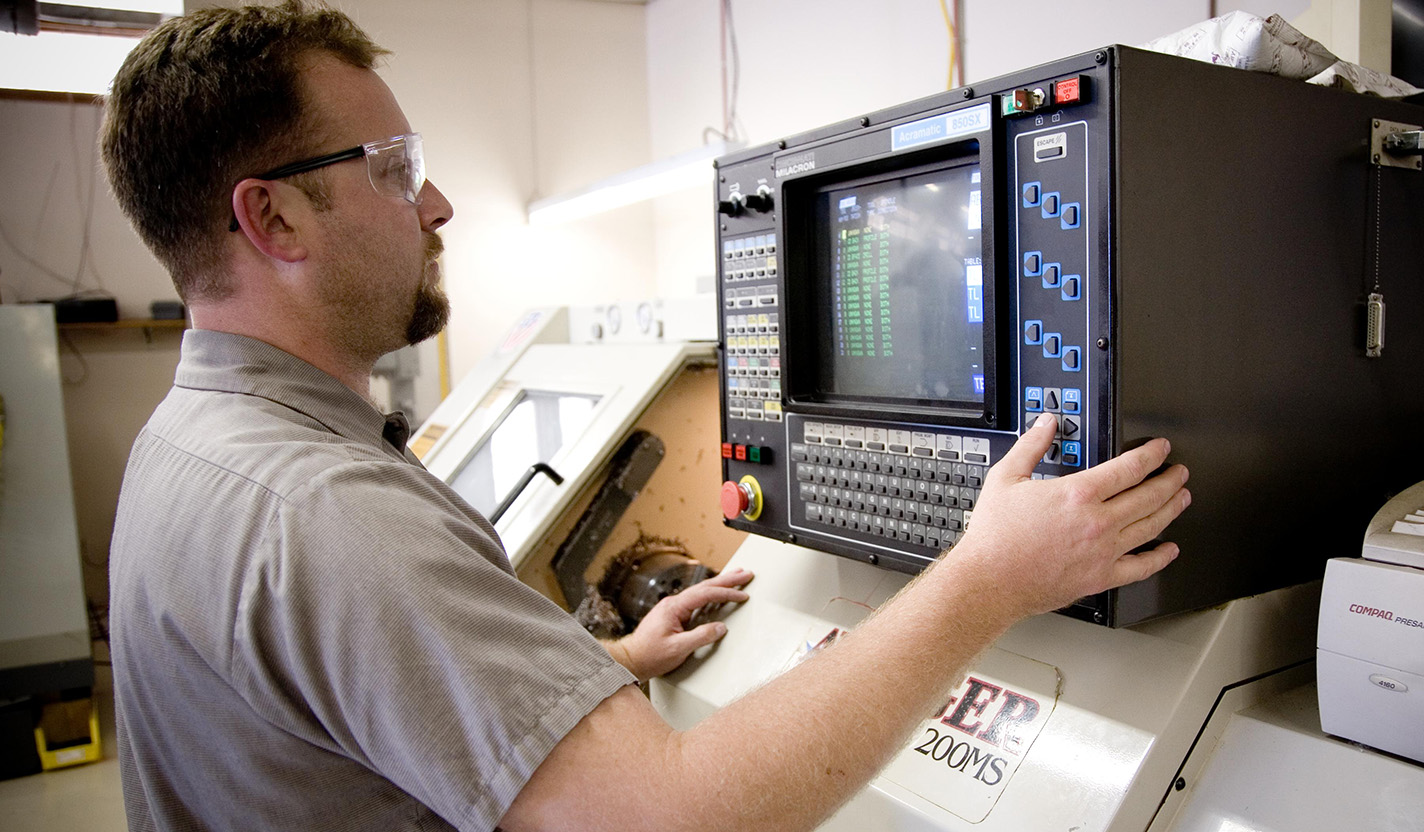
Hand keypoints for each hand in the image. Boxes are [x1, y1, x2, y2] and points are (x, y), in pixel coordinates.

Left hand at [607, 568, 753, 681]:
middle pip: (704, 586)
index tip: (742, 595)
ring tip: (735, 579)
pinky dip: (710, 595)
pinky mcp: (673, 614)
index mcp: (674, 607)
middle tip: (745, 574)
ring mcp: (672, 608)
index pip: (705, 594)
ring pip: (700, 591)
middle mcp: (673, 603)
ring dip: (719, 585)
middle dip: (726, 580)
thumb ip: (701, 637)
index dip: (726, 593)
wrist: (630, 659)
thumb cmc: (649, 655)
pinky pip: (695, 600)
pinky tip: (716, 594)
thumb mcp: (678, 649)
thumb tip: (720, 628)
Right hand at [951, 412, 1190, 618]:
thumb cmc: (995, 536)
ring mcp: (1103, 552)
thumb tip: (1046, 424)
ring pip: (1151, 526)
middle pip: (1149, 496)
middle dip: (1170, 480)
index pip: (1129, 468)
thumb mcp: (1006, 478)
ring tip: (1182, 498)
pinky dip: (1160, 558)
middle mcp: (1098, 522)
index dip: (1151, 455)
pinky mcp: (1101, 577)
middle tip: (1179, 472)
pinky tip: (1169, 550)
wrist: (991, 580)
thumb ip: (1031, 446)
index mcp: (1078, 494)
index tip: (1161, 449)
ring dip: (1172, 509)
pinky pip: (1141, 567)